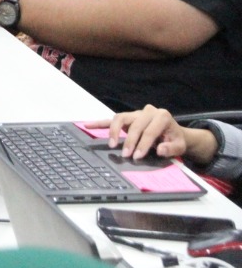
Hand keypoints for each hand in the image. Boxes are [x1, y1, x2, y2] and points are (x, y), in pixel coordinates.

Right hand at [86, 105, 216, 163]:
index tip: (137, 156)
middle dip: (129, 141)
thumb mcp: (179, 146)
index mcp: (162, 116)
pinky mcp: (127, 117)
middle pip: (134, 125)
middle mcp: (148, 111)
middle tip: (126, 155)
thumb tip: (159, 150)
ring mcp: (136, 113)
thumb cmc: (175, 139)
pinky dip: (100, 123)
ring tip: (112, 145)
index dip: (143, 144)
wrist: (173, 133)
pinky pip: (112, 119)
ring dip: (114, 131)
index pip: (149, 130)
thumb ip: (171, 148)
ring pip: (120, 118)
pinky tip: (87, 125)